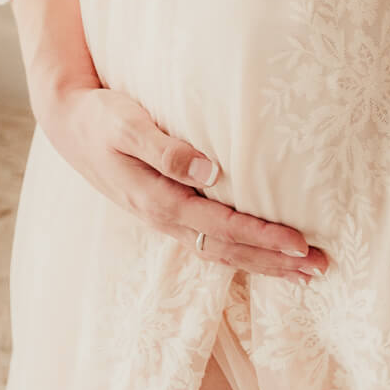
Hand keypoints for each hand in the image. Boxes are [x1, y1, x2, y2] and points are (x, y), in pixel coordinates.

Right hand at [31, 78, 328, 282]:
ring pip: (221, 251)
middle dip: (275, 263)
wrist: (69, 123)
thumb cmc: (102, 118)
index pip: (221, 228)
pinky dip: (242, 250)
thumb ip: (165, 149)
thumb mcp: (127, 125)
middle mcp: (164, 219)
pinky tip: (263, 252)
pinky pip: (210, 240)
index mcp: (158, 201)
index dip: (261, 238)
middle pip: (228, 251)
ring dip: (264, 262)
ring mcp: (165, 219)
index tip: (300, 244)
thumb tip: (209, 171)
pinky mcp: (167, 210)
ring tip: (305, 271)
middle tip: (320, 268)